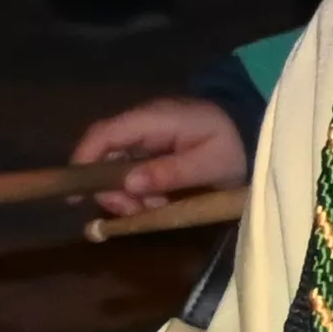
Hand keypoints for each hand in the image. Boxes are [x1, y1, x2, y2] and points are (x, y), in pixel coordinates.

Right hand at [71, 93, 251, 210]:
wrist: (256, 132)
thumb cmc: (235, 143)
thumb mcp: (209, 162)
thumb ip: (170, 172)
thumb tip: (130, 185)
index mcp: (153, 119)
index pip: (104, 134)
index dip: (83, 161)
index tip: (76, 193)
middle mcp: (143, 126)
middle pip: (105, 157)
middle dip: (113, 189)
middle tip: (133, 211)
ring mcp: (148, 138)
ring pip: (118, 170)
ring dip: (130, 195)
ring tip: (157, 207)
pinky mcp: (154, 151)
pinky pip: (135, 174)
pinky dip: (142, 193)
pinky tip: (161, 202)